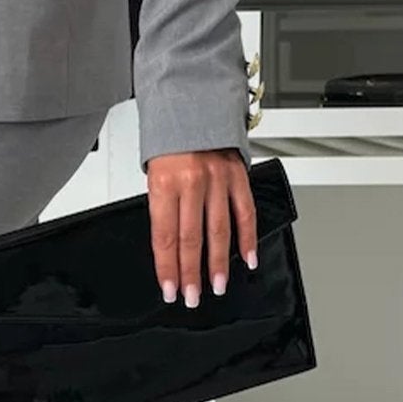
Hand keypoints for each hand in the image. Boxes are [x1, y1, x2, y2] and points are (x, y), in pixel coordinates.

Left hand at [146, 149, 257, 307]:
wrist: (193, 104)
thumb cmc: (170, 143)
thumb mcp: (155, 174)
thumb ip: (163, 208)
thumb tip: (169, 249)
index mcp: (164, 183)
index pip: (164, 237)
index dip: (167, 268)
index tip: (169, 289)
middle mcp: (191, 182)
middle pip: (191, 239)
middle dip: (191, 274)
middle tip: (192, 297)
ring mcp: (217, 180)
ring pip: (219, 231)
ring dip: (218, 264)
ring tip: (217, 285)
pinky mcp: (238, 176)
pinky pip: (245, 213)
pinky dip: (247, 239)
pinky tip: (247, 258)